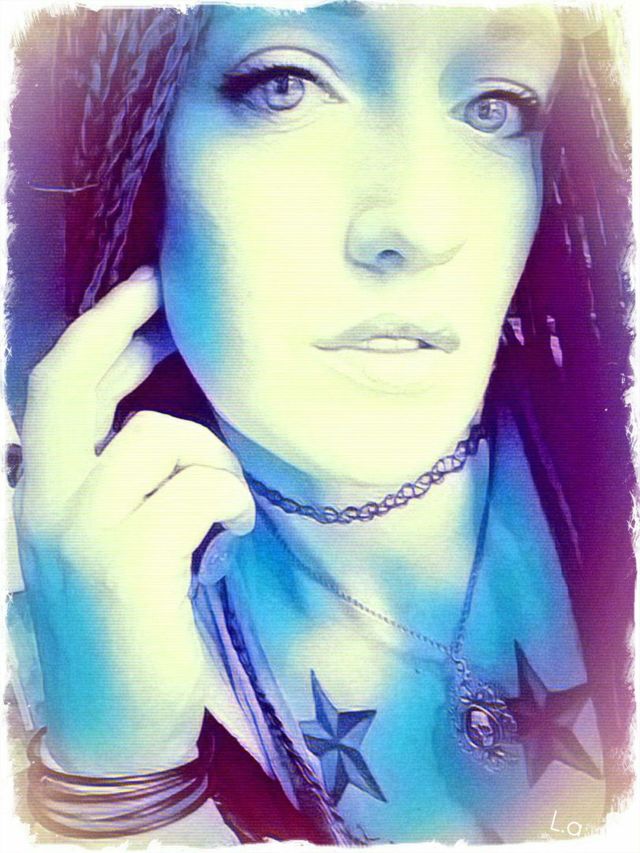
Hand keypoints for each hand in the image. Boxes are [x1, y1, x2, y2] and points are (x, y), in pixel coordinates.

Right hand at [13, 267, 254, 773]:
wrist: (115, 725)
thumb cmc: (127, 626)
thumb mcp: (108, 543)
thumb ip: (117, 482)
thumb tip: (156, 416)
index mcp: (39, 496)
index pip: (54, 391)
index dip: (96, 333)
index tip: (140, 294)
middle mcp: (44, 505)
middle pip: (72, 385)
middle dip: (119, 327)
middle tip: (162, 295)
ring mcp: (82, 533)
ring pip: (163, 440)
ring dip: (214, 463)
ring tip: (225, 508)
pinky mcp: (129, 566)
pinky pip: (199, 491)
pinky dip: (229, 502)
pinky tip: (230, 534)